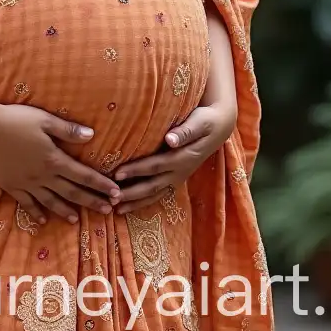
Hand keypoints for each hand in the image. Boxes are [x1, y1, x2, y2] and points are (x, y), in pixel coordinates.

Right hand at [0, 103, 121, 224]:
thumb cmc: (15, 119)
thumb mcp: (44, 119)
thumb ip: (68, 129)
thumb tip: (92, 135)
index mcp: (53, 159)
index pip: (83, 175)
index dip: (101, 185)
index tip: (116, 193)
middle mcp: (42, 175)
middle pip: (71, 192)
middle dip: (91, 201)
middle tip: (108, 211)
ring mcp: (26, 183)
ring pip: (51, 201)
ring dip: (66, 210)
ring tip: (77, 220)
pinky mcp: (11, 186)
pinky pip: (27, 204)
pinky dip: (36, 213)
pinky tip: (43, 220)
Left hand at [110, 102, 236, 214]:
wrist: (219, 127)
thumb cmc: (206, 120)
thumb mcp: (200, 122)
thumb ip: (185, 131)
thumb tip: (170, 140)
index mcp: (183, 158)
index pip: (155, 165)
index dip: (136, 170)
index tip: (116, 173)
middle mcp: (180, 171)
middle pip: (152, 186)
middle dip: (131, 193)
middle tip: (110, 197)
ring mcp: (178, 177)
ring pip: (155, 194)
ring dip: (136, 202)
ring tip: (116, 209)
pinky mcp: (176, 178)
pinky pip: (159, 194)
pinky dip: (144, 201)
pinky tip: (129, 206)